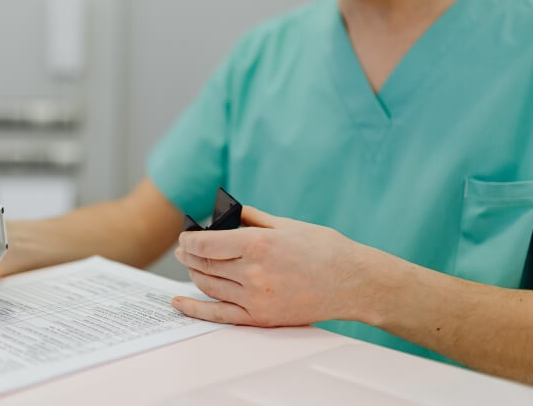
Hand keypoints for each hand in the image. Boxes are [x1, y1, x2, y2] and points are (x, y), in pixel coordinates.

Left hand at [172, 206, 382, 326]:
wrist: (353, 283)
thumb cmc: (325, 249)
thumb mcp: (286, 224)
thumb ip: (252, 218)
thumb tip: (226, 215)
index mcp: (258, 244)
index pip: (206, 244)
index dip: (189, 240)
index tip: (185, 237)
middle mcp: (253, 272)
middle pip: (204, 264)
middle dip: (188, 255)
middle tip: (184, 249)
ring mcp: (256, 298)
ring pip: (209, 286)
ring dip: (194, 274)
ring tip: (191, 265)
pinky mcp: (261, 318)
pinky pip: (219, 315)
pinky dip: (195, 309)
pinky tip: (179, 303)